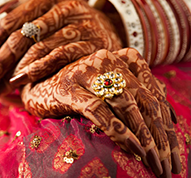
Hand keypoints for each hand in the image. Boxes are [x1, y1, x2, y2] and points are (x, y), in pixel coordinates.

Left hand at [0, 0, 121, 95]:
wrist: (107, 27)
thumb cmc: (70, 25)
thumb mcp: (49, 13)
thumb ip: (23, 21)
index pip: (10, 20)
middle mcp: (62, 7)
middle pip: (21, 35)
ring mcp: (78, 24)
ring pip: (38, 47)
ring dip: (15, 71)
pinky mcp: (91, 42)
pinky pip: (59, 56)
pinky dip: (38, 69)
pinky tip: (22, 81)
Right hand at [21, 48, 180, 177]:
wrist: (44, 84)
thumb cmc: (85, 88)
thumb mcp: (114, 88)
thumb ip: (141, 96)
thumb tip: (171, 118)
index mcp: (120, 57)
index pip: (152, 90)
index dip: (166, 119)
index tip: (175, 147)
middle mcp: (106, 60)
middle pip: (142, 98)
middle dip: (158, 133)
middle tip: (168, 162)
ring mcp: (86, 72)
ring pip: (124, 103)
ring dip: (142, 135)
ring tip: (153, 160)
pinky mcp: (69, 88)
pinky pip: (100, 111)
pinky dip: (118, 131)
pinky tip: (132, 148)